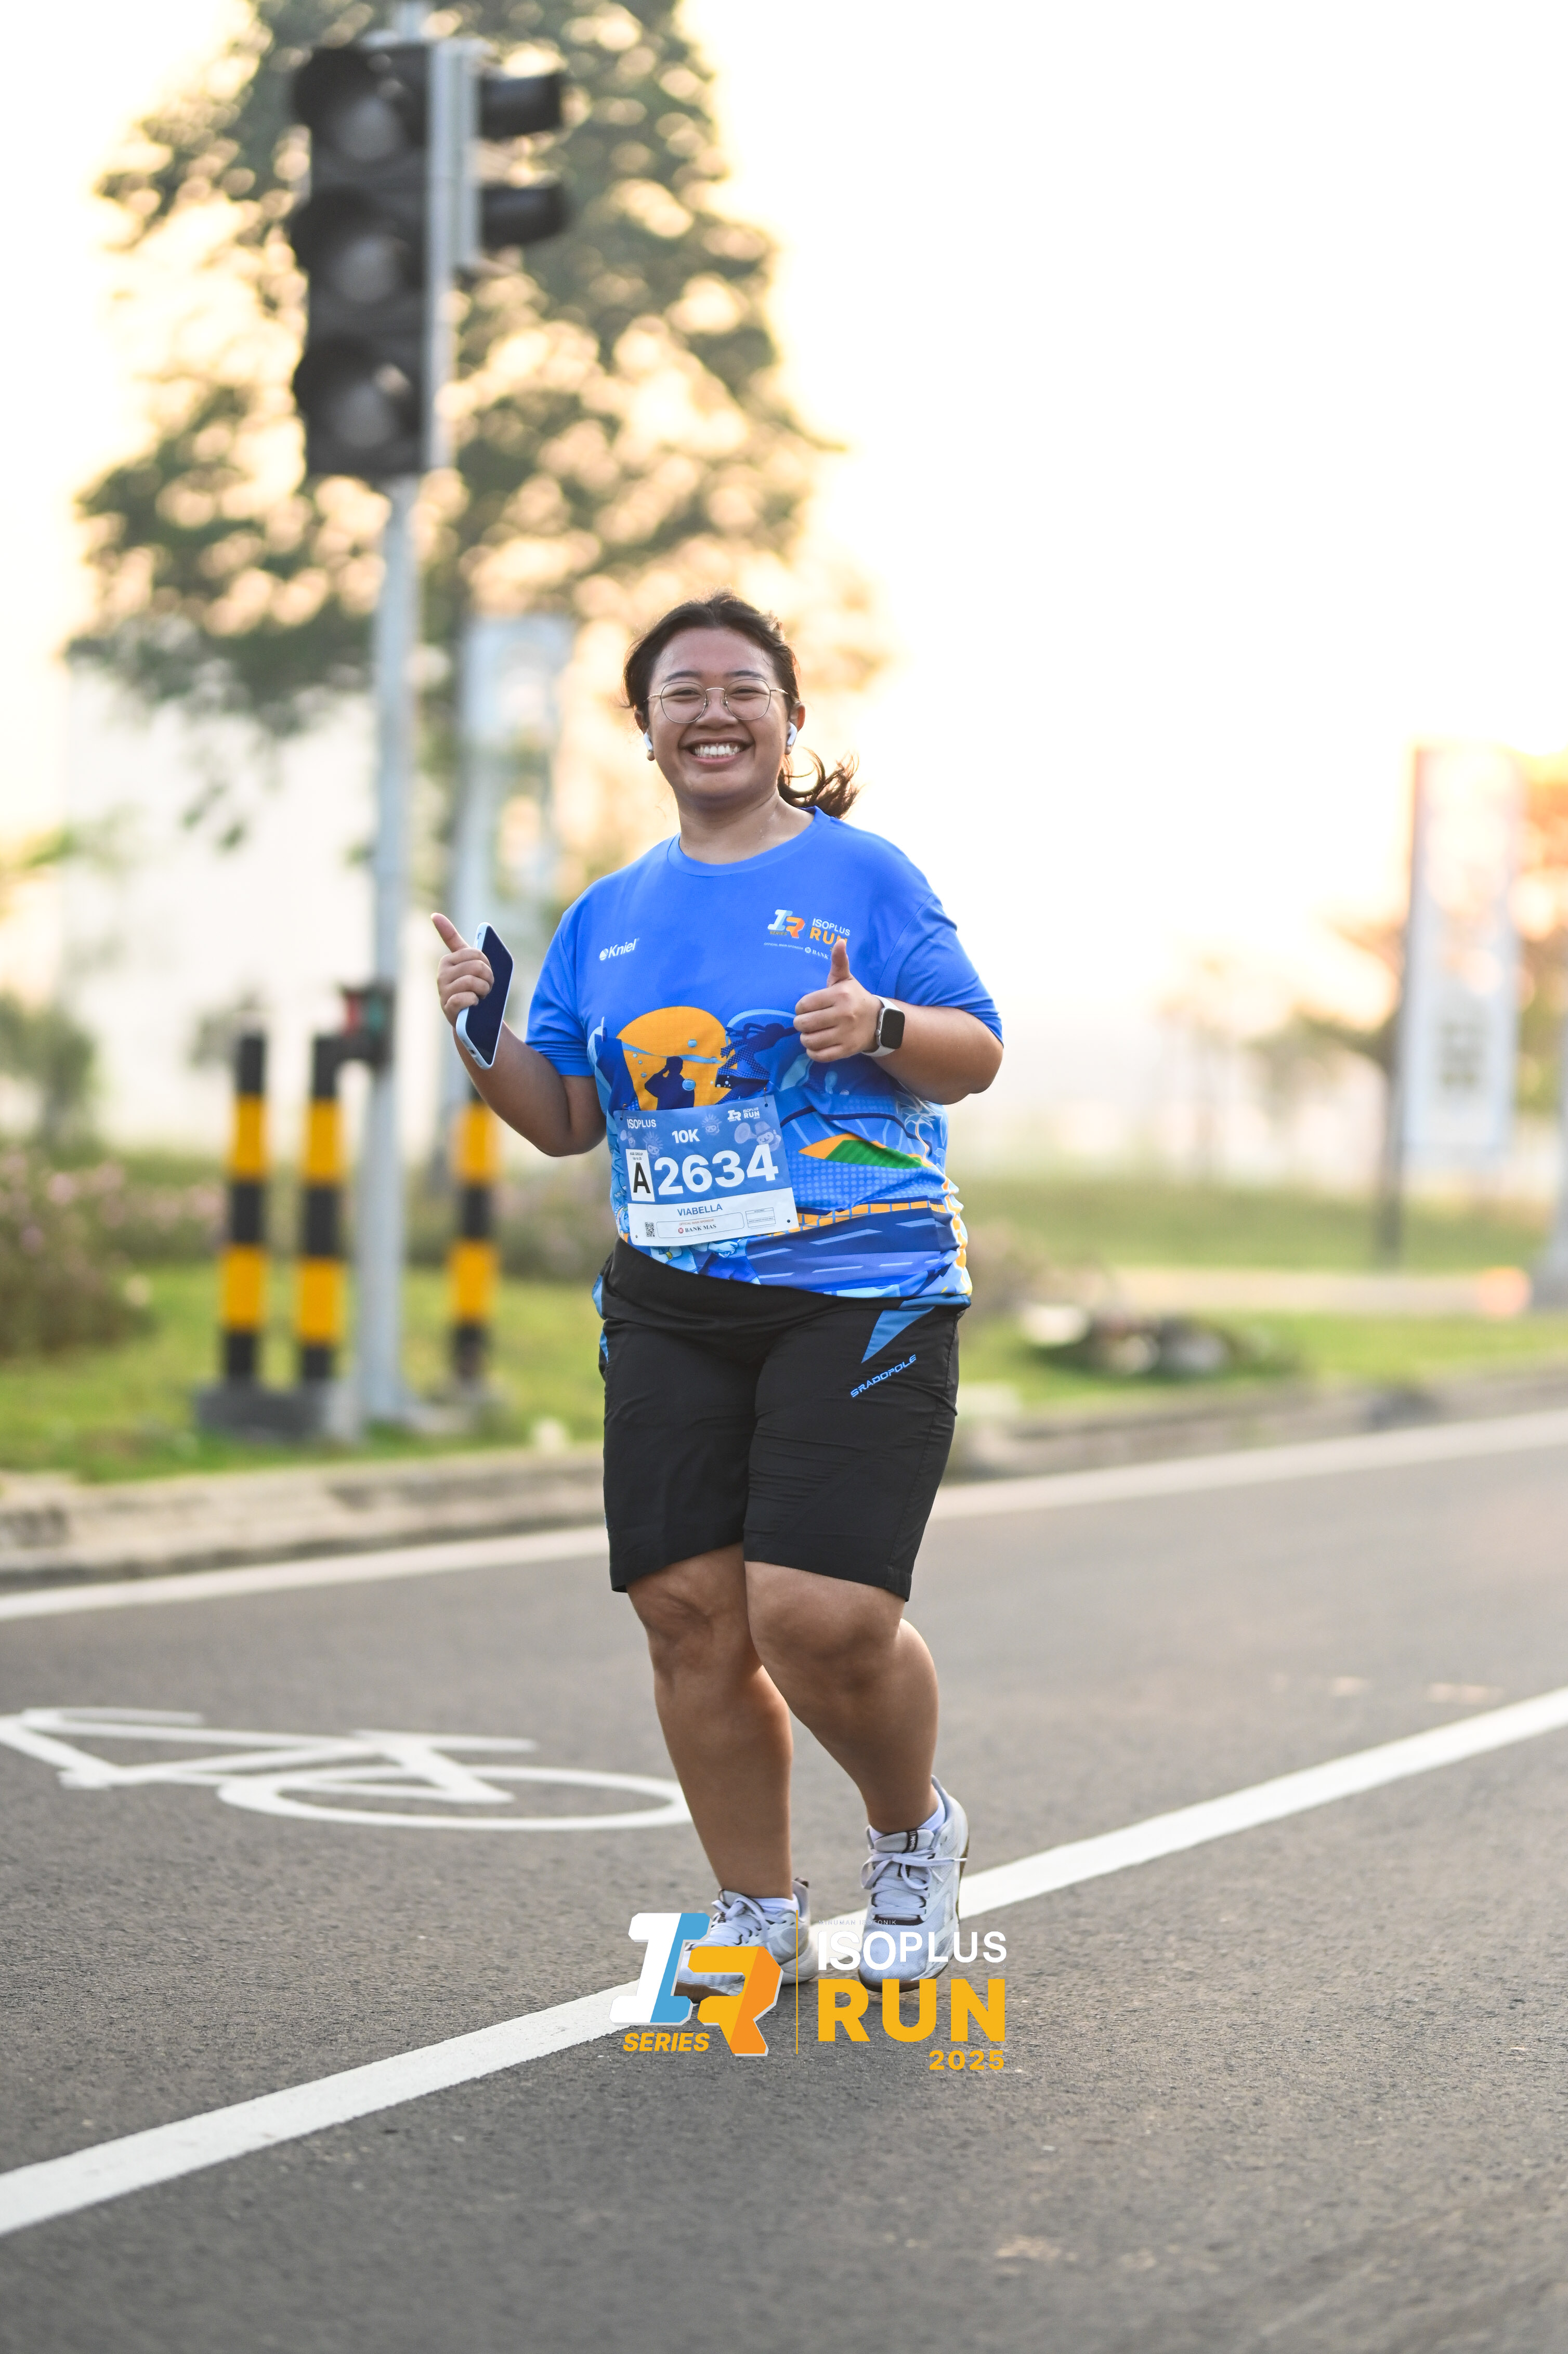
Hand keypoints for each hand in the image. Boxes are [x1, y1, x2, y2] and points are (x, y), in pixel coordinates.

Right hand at [432, 913, 492, 1030]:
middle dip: (489, 977)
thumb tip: (434, 915)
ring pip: (473, 981)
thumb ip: (453, 939)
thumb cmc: (471, 987)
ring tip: (481, 995)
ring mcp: (443, 991)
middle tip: (486, 986)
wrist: (473, 1018)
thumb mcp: (467, 963)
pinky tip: (474, 1004)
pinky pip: (465, 997)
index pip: (475, 953)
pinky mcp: (448, 1007)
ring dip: (484, 990)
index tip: (483, 968)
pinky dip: (475, 1001)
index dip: (486, 963)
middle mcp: (442, 973)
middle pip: (477, 966)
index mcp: (448, 960)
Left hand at [793, 937, 880, 1062]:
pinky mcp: (846, 1050)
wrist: (878, 1022)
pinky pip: (820, 1055)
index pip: (804, 1005)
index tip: (807, 1008)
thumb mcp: (846, 979)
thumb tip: (839, 941)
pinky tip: (816, 1046)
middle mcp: (843, 1015)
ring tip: (811, 1034)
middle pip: (804, 1024)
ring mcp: (845, 1034)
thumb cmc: (854, 998)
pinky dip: (813, 1052)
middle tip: (806, 1022)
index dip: (801, 1008)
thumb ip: (839, 962)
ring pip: (810, 1041)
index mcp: (840, 995)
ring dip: (805, 1039)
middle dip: (800, 1024)